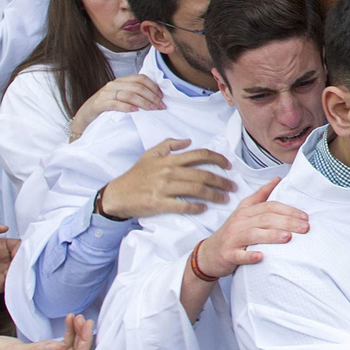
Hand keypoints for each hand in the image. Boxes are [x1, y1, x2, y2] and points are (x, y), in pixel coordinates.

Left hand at [0, 219, 18, 297]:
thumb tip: (5, 227)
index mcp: (2, 246)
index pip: (19, 246)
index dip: (24, 248)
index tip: (22, 253)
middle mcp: (5, 259)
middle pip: (22, 260)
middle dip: (25, 262)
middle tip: (24, 264)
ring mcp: (3, 272)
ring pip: (19, 272)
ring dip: (22, 273)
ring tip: (18, 274)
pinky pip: (12, 285)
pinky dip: (16, 284)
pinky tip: (13, 281)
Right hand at [0, 314, 92, 349]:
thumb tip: (59, 347)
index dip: (84, 343)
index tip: (86, 325)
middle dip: (82, 336)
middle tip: (82, 318)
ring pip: (72, 347)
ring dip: (77, 332)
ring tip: (75, 316)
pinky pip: (65, 343)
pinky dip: (69, 332)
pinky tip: (69, 320)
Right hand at [68, 74, 164, 140]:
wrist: (83, 118)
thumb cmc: (106, 109)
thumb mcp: (121, 99)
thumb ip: (134, 95)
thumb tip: (156, 98)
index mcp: (121, 81)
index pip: (141, 78)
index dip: (153, 87)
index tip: (162, 97)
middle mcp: (113, 85)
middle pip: (137, 86)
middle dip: (152, 96)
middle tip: (161, 106)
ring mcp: (105, 94)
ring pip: (129, 94)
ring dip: (143, 102)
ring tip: (152, 109)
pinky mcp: (98, 104)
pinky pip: (115, 103)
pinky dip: (127, 107)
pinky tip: (135, 111)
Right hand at [98, 139, 234, 219]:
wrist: (117, 194)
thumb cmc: (135, 175)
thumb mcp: (150, 154)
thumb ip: (169, 145)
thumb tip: (188, 141)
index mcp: (169, 159)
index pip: (199, 155)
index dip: (217, 159)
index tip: (229, 165)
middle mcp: (169, 171)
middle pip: (203, 175)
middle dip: (222, 180)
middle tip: (233, 186)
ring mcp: (164, 188)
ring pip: (197, 190)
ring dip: (214, 195)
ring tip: (225, 198)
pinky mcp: (159, 203)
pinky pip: (183, 206)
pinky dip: (196, 207)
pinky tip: (204, 208)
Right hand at [193, 179, 307, 278]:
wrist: (209, 252)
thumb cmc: (233, 231)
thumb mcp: (244, 210)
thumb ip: (261, 195)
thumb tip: (277, 179)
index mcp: (246, 211)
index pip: (270, 206)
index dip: (288, 210)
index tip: (304, 216)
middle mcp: (240, 222)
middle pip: (265, 219)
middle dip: (287, 222)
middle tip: (304, 227)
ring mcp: (233, 238)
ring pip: (254, 234)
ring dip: (271, 236)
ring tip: (287, 237)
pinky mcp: (228, 254)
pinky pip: (239, 255)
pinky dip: (249, 256)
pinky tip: (261, 257)